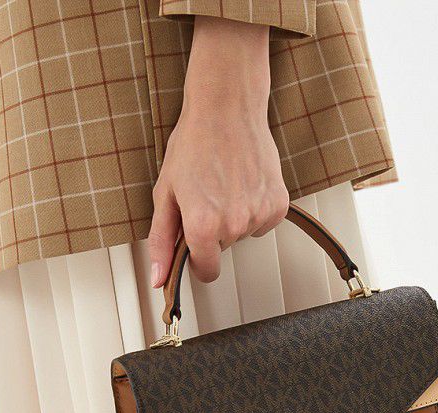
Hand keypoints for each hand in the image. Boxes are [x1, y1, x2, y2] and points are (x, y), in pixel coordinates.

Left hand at [148, 16, 288, 285]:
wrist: (226, 108)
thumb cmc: (193, 145)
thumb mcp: (166, 194)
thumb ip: (161, 242)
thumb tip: (158, 280)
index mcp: (203, 226)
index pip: (206, 272)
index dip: (197, 260)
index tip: (194, 244)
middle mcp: (234, 225)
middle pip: (223, 250)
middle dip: (212, 231)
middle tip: (206, 195)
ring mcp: (259, 215)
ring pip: (242, 234)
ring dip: (234, 217)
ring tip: (225, 183)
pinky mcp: (278, 204)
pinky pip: (263, 222)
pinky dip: (254, 207)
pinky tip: (244, 182)